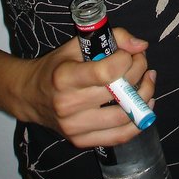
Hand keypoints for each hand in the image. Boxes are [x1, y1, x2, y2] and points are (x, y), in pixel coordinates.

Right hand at [15, 29, 154, 147]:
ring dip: (145, 95)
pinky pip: (119, 137)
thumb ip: (113, 37)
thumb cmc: (57, 66)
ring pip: (125, 116)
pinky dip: (138, 121)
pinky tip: (143, 104)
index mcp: (65, 78)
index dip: (127, 60)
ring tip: (148, 80)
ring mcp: (74, 127)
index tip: (128, 53)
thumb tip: (142, 46)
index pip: (108, 72)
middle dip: (140, 72)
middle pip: (120, 92)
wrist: (30, 95)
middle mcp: (68, 105)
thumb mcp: (79, 43)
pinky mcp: (80, 141)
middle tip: (141, 62)